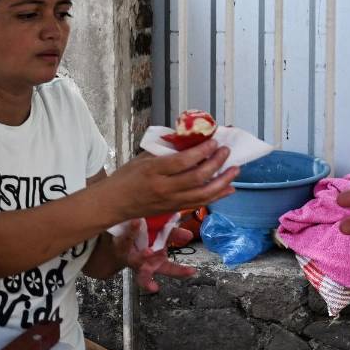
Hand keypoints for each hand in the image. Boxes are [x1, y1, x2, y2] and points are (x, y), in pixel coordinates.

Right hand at [101, 140, 238, 223]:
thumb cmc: (125, 178)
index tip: (213, 141)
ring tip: (235, 169)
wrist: (113, 204)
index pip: (182, 161)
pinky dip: (217, 195)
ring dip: (222, 181)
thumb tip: (188, 140)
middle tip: (226, 151)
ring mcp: (170, 202)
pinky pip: (200, 203)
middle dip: (216, 163)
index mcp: (153, 172)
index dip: (201, 151)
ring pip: (203, 194)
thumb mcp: (141, 158)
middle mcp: (164, 188)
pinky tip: (229, 188)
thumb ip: (164, 151)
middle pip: (197, 178)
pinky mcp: (174, 210)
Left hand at [114, 220, 195, 292]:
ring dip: (143, 257)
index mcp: (157, 263)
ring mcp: (131, 256)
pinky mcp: (121, 245)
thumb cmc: (145, 241)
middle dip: (150, 278)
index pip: (171, 270)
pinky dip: (132, 231)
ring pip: (136, 260)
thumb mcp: (163, 237)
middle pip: (148, 273)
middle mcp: (143, 264)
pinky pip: (127, 238)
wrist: (122, 239)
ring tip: (149, 252)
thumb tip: (189, 235)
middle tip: (161, 268)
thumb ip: (175, 235)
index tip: (192, 271)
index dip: (182, 271)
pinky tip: (137, 222)